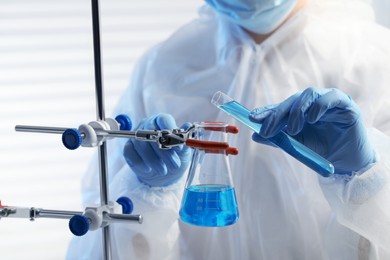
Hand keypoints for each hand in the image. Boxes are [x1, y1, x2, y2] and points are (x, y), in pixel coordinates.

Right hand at [123, 113, 191, 185]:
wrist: (165, 171)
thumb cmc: (175, 157)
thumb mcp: (183, 150)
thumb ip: (183, 140)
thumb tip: (186, 130)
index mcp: (162, 121)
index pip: (163, 119)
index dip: (170, 130)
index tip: (178, 146)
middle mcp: (148, 125)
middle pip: (151, 132)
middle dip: (164, 151)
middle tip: (174, 164)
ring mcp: (136, 136)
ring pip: (141, 144)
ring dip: (153, 160)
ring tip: (163, 170)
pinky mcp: (129, 148)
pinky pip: (129, 152)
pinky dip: (140, 163)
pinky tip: (148, 169)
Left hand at [249, 87, 374, 174]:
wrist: (346, 161)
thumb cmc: (321, 150)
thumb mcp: (296, 146)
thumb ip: (277, 140)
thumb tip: (255, 136)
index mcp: (298, 111)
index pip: (280, 106)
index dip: (266, 111)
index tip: (251, 118)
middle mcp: (311, 102)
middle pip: (291, 100)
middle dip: (277, 114)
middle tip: (267, 129)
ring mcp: (327, 100)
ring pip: (308, 95)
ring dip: (297, 111)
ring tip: (293, 130)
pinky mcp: (344, 103)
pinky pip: (330, 97)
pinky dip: (318, 106)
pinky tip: (312, 119)